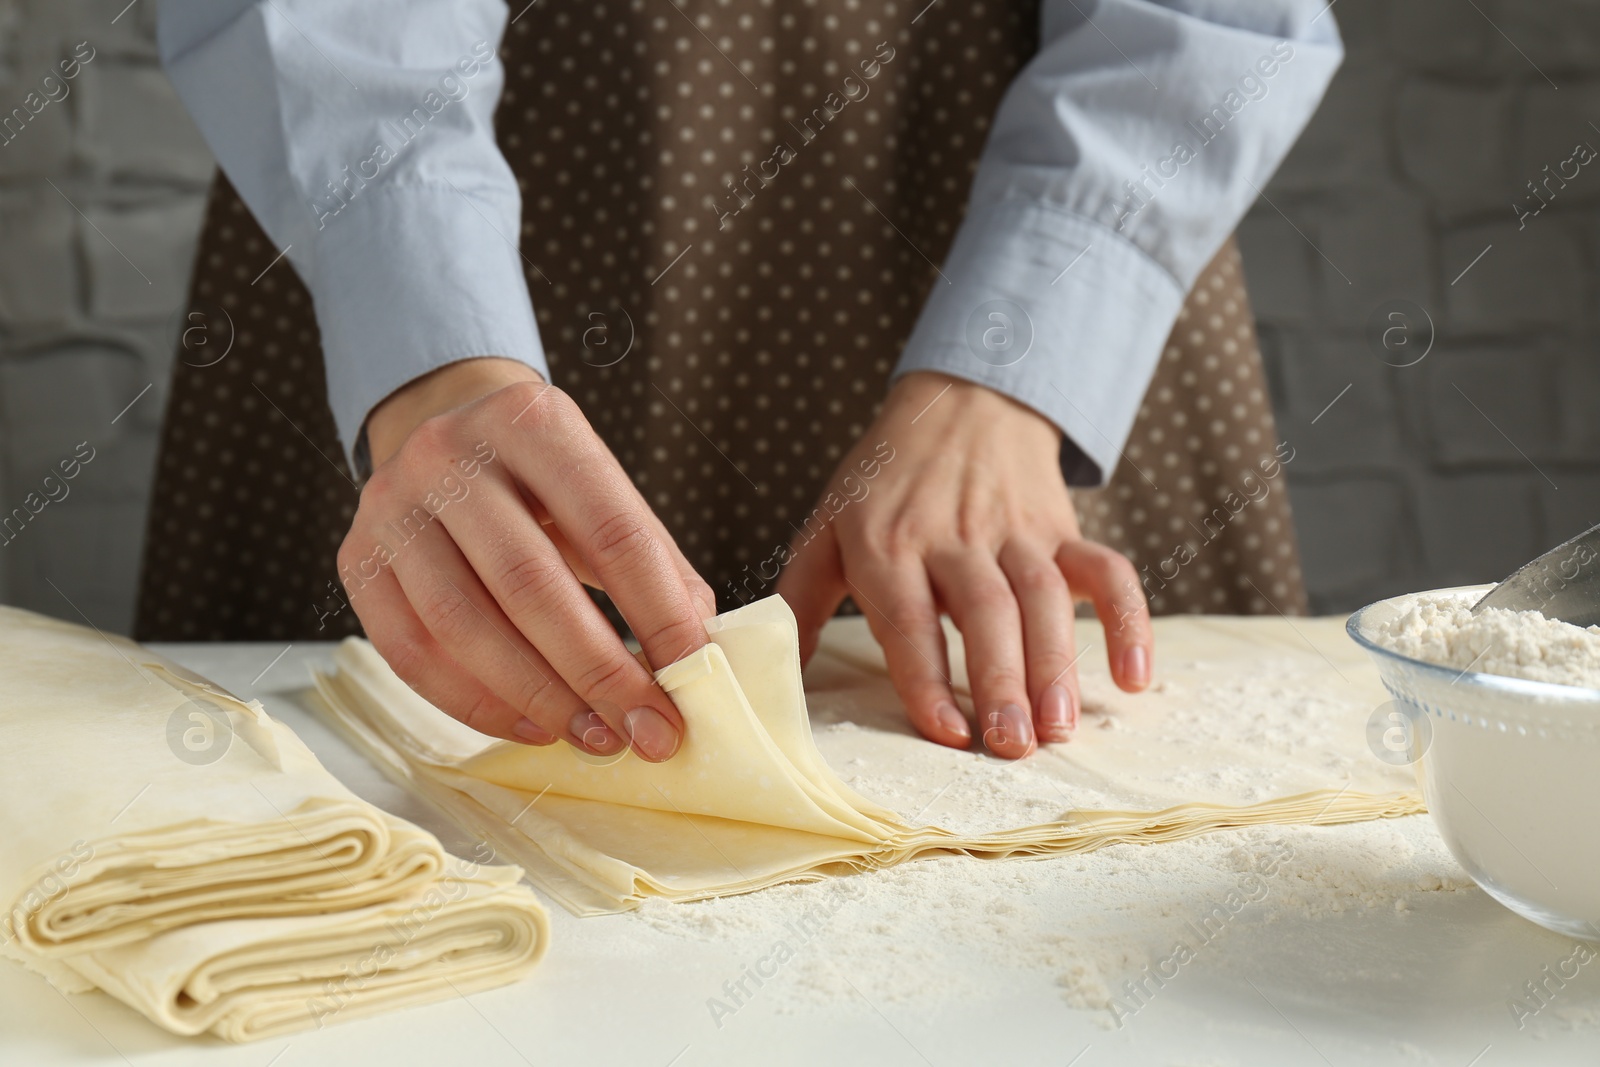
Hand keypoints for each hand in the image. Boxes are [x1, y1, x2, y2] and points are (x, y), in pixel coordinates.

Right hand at [340, 357, 715, 760]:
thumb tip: (698, 659)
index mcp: (535, 422)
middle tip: (648, 731)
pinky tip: (531, 724)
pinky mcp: (356, 558)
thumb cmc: (545, 482)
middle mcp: (450, 453)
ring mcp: (392, 505)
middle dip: (599, 672)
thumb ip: (656, 568)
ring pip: (464, 625)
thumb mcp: (607, 495)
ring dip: (540, 697)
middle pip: (531, 584)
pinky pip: (411, 652)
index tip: (693, 675)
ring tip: (595, 737)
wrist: (447, 437)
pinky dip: (476, 703)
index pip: (610, 531)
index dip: (658, 612)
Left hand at [775, 372, 1151, 758]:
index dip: (928, 677)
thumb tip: (763, 670)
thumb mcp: (826, 527)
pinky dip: (1129, 620)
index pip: (909, 617)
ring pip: (1043, 597)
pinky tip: (1137, 677)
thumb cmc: (884, 481)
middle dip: (1001, 680)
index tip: (947, 733)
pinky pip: (1107, 570)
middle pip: (984, 610)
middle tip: (1012, 746)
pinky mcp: (1062, 529)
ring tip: (1059, 728)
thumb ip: (799, 599)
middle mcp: (952, 537)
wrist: (958, 400)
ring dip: (1056, 664)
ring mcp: (1014, 531)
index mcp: (887, 543)